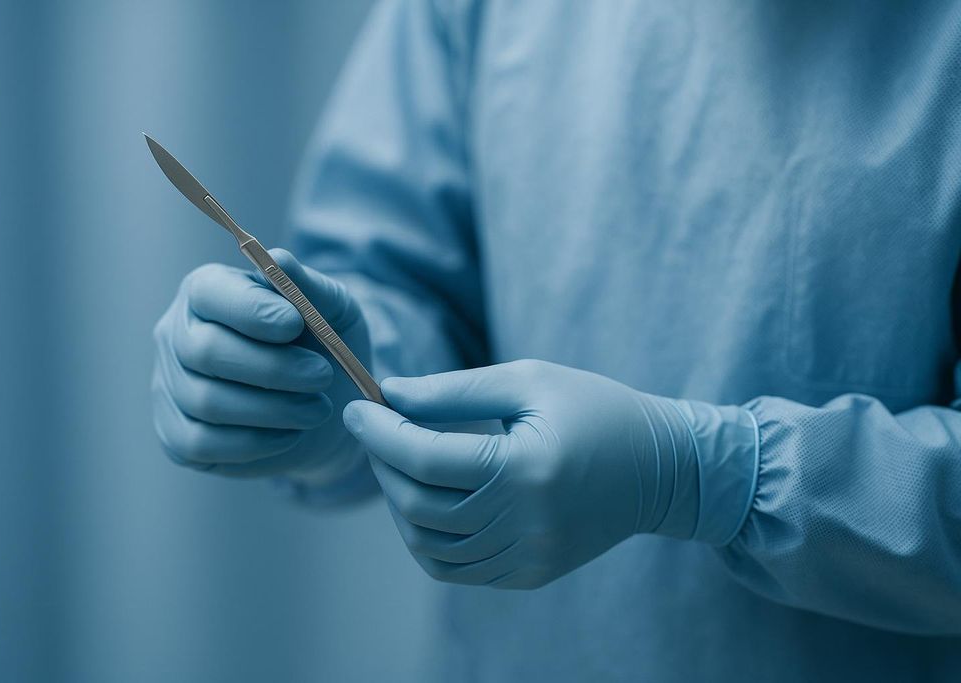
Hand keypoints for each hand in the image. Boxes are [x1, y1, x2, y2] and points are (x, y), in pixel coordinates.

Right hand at [152, 248, 372, 480]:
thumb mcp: (333, 310)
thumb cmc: (324, 346)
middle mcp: (177, 334)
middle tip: (322, 375)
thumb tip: (277, 259)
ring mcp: (170, 386)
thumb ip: (308, 286)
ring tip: (318, 409)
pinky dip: (254, 443)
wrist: (328, 406)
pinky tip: (290, 433)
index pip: (209, 293)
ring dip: (273, 409)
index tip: (296, 324)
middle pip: (206, 350)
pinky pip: (201, 443)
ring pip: (207, 401)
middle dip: (273, 367)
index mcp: (207, 291)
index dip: (252, 310)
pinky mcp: (176, 435)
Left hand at [344, 360, 752, 588]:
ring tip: (397, 464)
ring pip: (429, 546)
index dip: (379, 432)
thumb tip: (390, 393)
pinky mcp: (530, 574)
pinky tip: (425, 503)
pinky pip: (456, 570)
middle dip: (382, 464)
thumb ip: (453, 391)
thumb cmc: (594, 408)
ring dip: (398, 504)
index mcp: (527, 468)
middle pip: (420, 505)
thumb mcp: (528, 380)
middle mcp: (526, 523)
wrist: (661, 468)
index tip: (355, 407)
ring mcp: (528, 557)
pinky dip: (426, 539)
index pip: (426, 459)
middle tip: (373, 431)